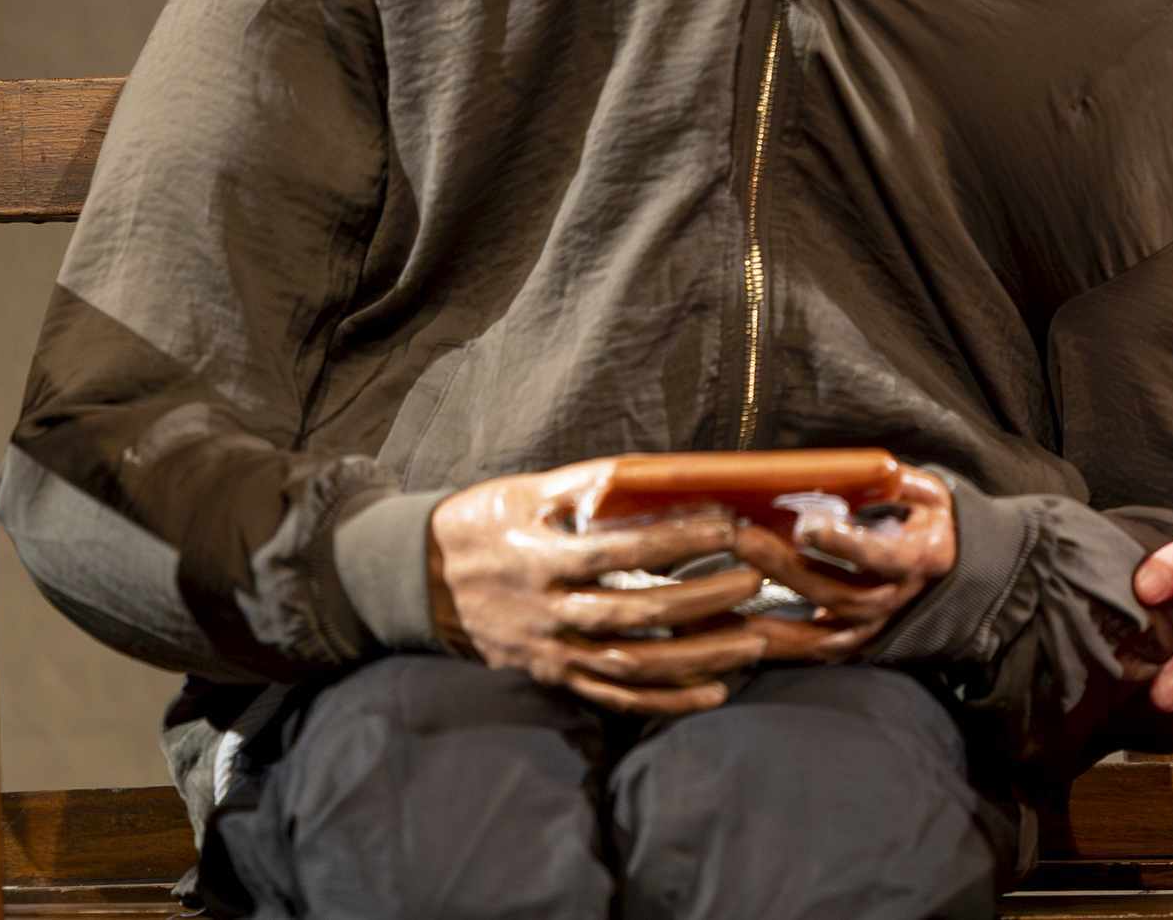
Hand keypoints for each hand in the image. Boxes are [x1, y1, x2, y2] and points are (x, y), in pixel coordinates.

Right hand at [428, 461, 786, 716]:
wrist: (420, 579)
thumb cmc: (482, 523)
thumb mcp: (524, 491)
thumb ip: (585, 484)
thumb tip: (648, 470)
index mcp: (540, 557)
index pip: (618, 551)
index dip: (675, 539)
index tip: (727, 526)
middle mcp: (547, 611)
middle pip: (632, 613)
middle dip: (699, 600)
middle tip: (753, 581)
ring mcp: (551, 651)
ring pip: (631, 664)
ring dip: (696, 656)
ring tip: (752, 641)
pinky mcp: (555, 677)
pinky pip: (614, 698)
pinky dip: (665, 701)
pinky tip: (714, 692)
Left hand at [746, 462, 957, 649]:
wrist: (951, 570)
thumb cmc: (927, 520)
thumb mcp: (924, 492)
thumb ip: (892, 481)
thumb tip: (849, 467)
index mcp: (917, 556)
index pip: (882, 555)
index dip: (845, 543)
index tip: (807, 525)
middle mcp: (894, 598)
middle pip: (839, 593)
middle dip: (788, 568)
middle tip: (743, 539)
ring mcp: (872, 627)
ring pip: (819, 634)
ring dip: (770, 615)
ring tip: (724, 592)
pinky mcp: (853, 643)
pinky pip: (811, 653)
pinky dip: (774, 648)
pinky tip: (737, 634)